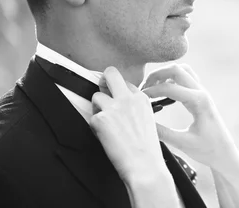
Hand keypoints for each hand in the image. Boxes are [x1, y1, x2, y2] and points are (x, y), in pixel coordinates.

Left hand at [89, 67, 167, 183]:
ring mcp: (114, 107)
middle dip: (103, 80)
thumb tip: (119, 103)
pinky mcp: (100, 119)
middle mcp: (128, 98)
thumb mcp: (148, 119)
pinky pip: (91, 117)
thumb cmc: (147, 148)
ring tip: (105, 123)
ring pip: (96, 96)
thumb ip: (134, 107)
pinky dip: (95, 127)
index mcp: (141, 98)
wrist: (144, 165)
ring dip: (97, 108)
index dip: (117, 90)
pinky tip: (105, 136)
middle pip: (110, 74)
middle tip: (101, 89)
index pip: (124, 82)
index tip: (115, 97)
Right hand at [141, 64, 236, 173]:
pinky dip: (173, 78)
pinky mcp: (202, 95)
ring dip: (166, 74)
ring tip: (152, 88)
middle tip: (143, 89)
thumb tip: (142, 122)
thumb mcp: (182, 143)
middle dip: (157, 75)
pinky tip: (164, 92)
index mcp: (199, 101)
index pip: (169, 88)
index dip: (151, 91)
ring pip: (183, 70)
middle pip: (177, 69)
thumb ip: (162, 132)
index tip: (138, 99)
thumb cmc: (207, 150)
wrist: (225, 153)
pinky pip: (187, 78)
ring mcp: (203, 92)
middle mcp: (202, 92)